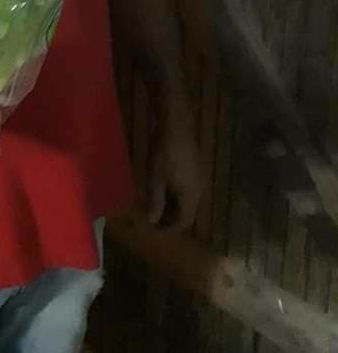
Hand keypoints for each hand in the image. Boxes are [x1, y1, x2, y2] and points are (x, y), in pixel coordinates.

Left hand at [146, 113, 203, 230]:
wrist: (176, 124)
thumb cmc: (164, 153)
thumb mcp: (155, 179)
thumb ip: (155, 201)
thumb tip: (153, 221)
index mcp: (192, 196)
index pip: (184, 221)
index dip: (169, 228)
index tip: (154, 229)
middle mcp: (200, 189)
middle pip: (187, 211)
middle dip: (170, 217)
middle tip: (152, 217)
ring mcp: (199, 176)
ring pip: (187, 198)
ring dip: (172, 204)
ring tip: (155, 203)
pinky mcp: (195, 166)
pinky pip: (187, 187)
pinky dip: (175, 192)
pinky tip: (162, 187)